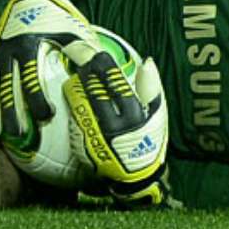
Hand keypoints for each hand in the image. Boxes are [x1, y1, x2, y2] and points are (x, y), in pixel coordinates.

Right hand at [0, 0, 91, 148]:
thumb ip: (86, 54)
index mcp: (27, 44)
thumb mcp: (74, 31)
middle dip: (12, 112)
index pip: (31, 78)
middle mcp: (8, 48)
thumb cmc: (59, 14)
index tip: (46, 117)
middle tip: (19, 135)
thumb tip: (105, 79)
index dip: (37, 99)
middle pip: (7, 86)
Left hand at [64, 50, 168, 206]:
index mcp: (134, 118)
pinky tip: (71, 92)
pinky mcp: (84, 146)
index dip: (105, 67)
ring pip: (81, 103)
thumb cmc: (148, 138)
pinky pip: (75, 118)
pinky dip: (73, 102)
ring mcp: (97, 137)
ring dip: (76, 85)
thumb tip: (147, 62)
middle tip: (80, 56)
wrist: (135, 175)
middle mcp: (114, 128)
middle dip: (87, 71)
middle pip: (95, 91)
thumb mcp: (157, 115)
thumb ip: (152, 88)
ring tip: (75, 73)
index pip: (116, 85)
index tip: (98, 54)